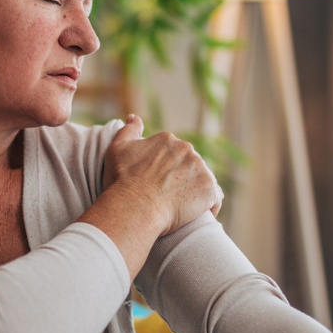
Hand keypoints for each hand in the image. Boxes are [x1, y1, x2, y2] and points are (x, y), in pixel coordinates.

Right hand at [102, 115, 222, 235]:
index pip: (174, 153)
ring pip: (203, 180)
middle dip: (182, 178)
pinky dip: (208, 206)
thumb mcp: (117, 149)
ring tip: (181, 207)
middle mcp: (187, 149)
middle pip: (190, 165)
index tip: (158, 182)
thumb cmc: (122, 180)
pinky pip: (214, 198)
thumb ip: (128, 130)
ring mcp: (201, 169)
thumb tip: (135, 117)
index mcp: (168, 140)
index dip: (167, 169)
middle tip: (168, 196)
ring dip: (195, 191)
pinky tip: (196, 215)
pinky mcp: (209, 189)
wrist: (134, 207)